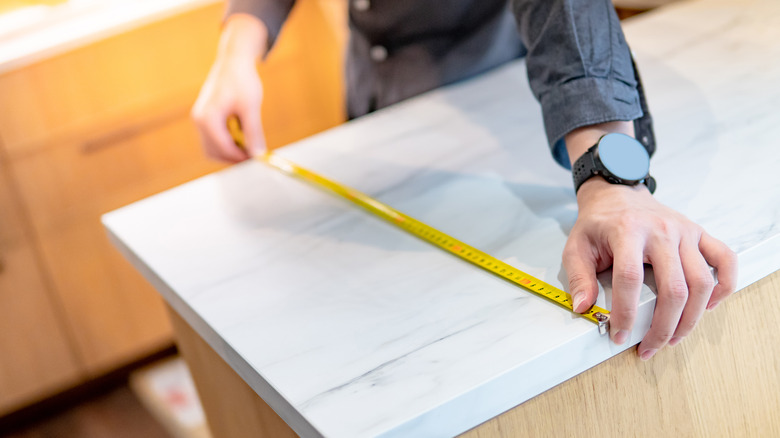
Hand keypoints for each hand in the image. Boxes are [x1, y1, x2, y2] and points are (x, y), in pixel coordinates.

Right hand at [191, 14, 267, 161]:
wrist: (233, 61)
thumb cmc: (242, 80)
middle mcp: (198, 120)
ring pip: (212, 147)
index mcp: (207, 118)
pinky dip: (227, 141)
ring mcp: (199, 119)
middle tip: (254, 153)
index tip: (257, 158)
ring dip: (230, 150)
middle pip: (214, 152)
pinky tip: (242, 133)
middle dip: (233, 156)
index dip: (241, 156)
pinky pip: (213, 138)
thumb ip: (253, 133)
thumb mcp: (251, 108)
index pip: (223, 148)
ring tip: (249, 142)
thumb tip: (258, 155)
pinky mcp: (204, 117)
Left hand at [562, 122, 736, 359]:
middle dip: (663, 326)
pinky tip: (708, 307)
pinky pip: (725, 261)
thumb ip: (578, 277)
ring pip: (701, 282)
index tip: (620, 335)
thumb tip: (583, 308)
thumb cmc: (598, 224)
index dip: (626, 312)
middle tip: (649, 348)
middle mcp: (661, 231)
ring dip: (690, 318)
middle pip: (673, 288)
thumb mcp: (576, 246)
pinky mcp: (700, 234)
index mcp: (627, 232)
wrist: (618, 194)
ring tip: (672, 338)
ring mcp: (685, 232)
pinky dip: (724, 287)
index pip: (630, 278)